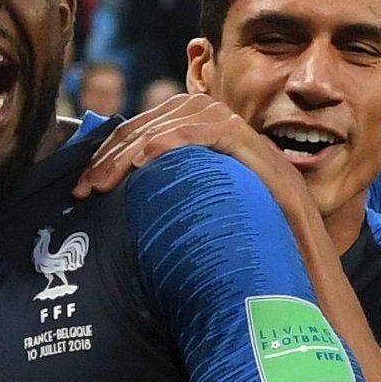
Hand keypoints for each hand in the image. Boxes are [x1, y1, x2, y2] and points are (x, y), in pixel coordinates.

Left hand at [72, 93, 310, 222]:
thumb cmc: (246, 243)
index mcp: (200, 136)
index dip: (108, 152)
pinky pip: (206, 131)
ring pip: (172, 121)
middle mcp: (218, 124)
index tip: (82, 186)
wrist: (298, 260)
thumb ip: (166, 195)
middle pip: (151, 121)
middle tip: (84, 189)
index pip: (144, 128)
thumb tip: (117, 203)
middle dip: (110, 154)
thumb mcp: (195, 212)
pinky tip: (145, 161)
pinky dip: (173, 140)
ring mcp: (236, 130)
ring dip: (131, 150)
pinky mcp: (251, 144)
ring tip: (104, 182)